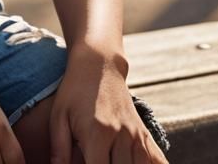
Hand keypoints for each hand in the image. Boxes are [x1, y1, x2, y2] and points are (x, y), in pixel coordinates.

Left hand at [49, 45, 169, 163]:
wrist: (99, 63)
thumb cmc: (73, 91)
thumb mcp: (58, 116)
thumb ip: (59, 149)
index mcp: (98, 133)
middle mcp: (122, 136)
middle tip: (94, 160)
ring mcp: (136, 135)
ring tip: (113, 161)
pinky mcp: (145, 134)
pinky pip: (159, 161)